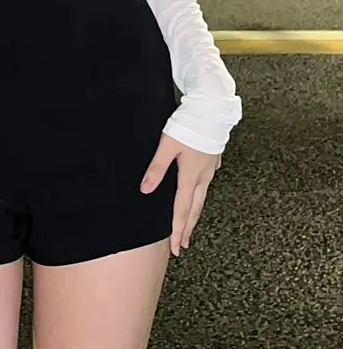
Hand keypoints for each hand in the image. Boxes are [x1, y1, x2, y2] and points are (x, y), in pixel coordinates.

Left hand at [140, 133, 221, 256]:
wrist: (211, 111)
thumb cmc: (188, 127)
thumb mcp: (167, 146)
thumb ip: (156, 169)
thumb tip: (145, 190)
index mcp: (190, 176)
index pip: (182, 208)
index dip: (177, 228)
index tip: (175, 247)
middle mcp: (203, 177)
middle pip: (194, 209)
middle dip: (187, 228)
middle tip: (181, 246)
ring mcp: (210, 170)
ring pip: (201, 199)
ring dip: (194, 216)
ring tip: (188, 228)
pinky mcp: (213, 161)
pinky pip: (205, 186)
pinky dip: (199, 198)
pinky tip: (197, 198)